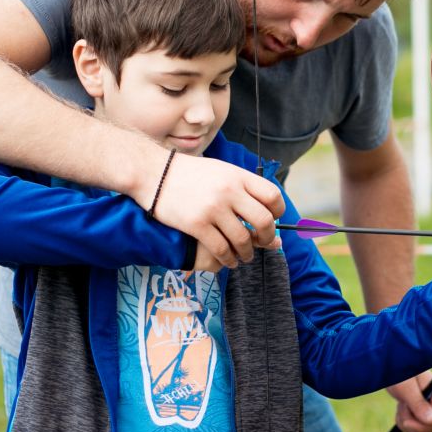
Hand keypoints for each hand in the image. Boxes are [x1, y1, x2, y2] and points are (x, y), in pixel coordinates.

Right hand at [151, 153, 283, 267]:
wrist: (153, 173)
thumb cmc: (189, 174)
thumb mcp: (221, 171)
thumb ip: (244, 189)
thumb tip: (270, 214)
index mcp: (238, 176)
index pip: (272, 196)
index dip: (278, 212)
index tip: (273, 220)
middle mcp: (229, 191)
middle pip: (264, 221)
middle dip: (267, 238)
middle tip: (264, 244)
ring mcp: (213, 209)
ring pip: (243, 240)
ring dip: (247, 253)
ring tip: (244, 256)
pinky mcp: (197, 225)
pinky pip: (222, 249)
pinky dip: (229, 259)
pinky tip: (229, 260)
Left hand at [387, 370, 431, 431]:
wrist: (392, 364)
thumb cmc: (398, 370)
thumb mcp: (405, 387)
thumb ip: (419, 403)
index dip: (423, 426)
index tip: (406, 421)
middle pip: (431, 429)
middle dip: (413, 424)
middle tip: (402, 406)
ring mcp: (431, 408)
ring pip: (422, 431)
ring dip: (407, 423)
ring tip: (401, 405)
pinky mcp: (422, 412)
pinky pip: (416, 429)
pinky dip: (405, 422)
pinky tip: (401, 408)